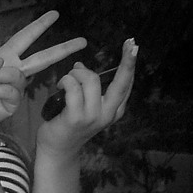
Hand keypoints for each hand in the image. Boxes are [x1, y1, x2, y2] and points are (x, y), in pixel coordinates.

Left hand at [0, 10, 86, 131]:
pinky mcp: (13, 102)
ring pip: (16, 75)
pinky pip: (10, 91)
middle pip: (43, 57)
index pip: (24, 37)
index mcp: (4, 56)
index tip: (55, 14)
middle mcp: (14, 69)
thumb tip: (1, 61)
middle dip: (62, 49)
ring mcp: (15, 87)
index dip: (39, 26)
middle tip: (82, 41)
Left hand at [37, 37, 137, 157]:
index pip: (126, 84)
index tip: (134, 46)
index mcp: (114, 110)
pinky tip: (60, 86)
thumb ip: (88, 88)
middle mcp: (107, 114)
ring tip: (66, 80)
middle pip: (121, 82)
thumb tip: (80, 65)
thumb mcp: (87, 106)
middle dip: (127, 60)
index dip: (130, 64)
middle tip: (128, 42)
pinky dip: (66, 81)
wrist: (58, 149)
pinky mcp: (75, 118)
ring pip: (91, 80)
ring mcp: (92, 117)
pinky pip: (73, 88)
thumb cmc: (70, 124)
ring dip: (76, 73)